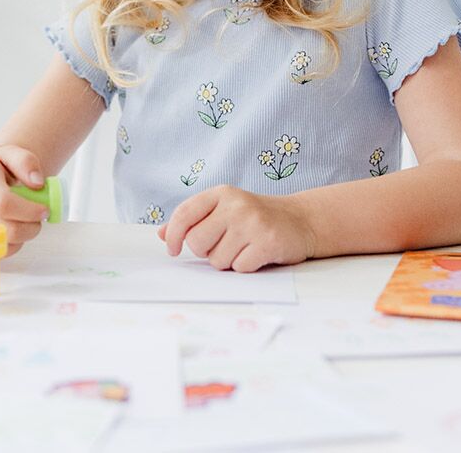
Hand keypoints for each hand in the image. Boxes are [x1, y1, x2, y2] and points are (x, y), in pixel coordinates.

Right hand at [0, 144, 48, 256]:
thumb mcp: (8, 153)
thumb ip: (26, 162)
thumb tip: (38, 183)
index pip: (3, 203)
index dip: (29, 210)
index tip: (45, 209)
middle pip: (8, 230)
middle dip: (31, 226)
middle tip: (37, 215)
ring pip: (6, 245)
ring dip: (22, 235)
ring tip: (19, 217)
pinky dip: (10, 243)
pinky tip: (7, 227)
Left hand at [156, 185, 315, 272]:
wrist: (299, 220)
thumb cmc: (254, 217)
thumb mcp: (223, 209)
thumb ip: (193, 220)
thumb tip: (161, 233)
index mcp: (220, 193)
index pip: (184, 214)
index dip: (172, 235)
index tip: (172, 249)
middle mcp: (235, 204)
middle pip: (197, 242)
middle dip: (206, 251)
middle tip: (223, 245)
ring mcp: (252, 222)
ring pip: (217, 259)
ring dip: (227, 261)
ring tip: (243, 247)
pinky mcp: (268, 242)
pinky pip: (239, 268)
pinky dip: (245, 266)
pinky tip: (257, 254)